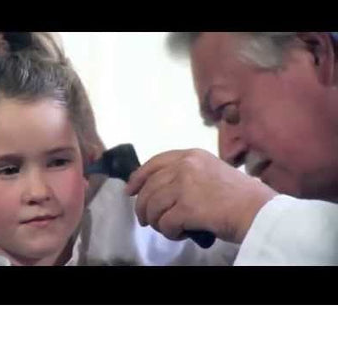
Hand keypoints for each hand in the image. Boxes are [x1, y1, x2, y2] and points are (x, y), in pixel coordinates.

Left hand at [126, 149, 276, 243]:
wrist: (259, 211)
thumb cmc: (240, 196)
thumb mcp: (211, 172)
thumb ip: (186, 175)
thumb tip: (160, 190)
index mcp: (191, 155)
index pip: (154, 163)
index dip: (138, 177)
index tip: (129, 190)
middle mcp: (185, 166)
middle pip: (149, 187)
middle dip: (142, 207)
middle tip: (145, 220)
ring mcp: (185, 185)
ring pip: (152, 205)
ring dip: (155, 221)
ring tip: (166, 228)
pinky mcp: (187, 206)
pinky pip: (165, 223)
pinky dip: (169, 232)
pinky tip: (180, 234)